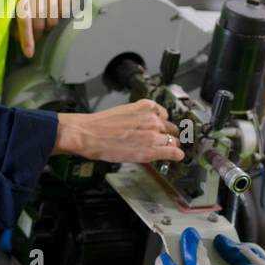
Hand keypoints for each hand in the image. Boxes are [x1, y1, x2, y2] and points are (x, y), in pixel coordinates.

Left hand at [13, 0, 70, 57]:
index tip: (29, 54)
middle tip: (39, 36)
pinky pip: (65, 12)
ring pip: (53, 20)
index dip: (27, 38)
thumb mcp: (20, 16)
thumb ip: (19, 30)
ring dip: (51, 26)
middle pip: (39, 22)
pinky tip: (58, 14)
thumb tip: (27, 50)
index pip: (24, 20)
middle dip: (39, 34)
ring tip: (48, 23)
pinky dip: (62, 17)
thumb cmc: (32, 6)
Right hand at [52, 99, 184, 163]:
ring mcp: (153, 135)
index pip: (165, 115)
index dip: (164, 124)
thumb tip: (145, 126)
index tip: (164, 129)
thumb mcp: (122, 112)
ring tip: (169, 151)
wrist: (88, 134)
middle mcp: (152, 119)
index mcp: (145, 107)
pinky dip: (176, 155)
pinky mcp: (150, 150)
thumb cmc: (99, 125)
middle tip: (165, 142)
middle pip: (171, 128)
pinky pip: (173, 152)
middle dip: (169, 135)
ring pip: (174, 141)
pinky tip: (177, 157)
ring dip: (172, 146)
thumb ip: (138, 117)